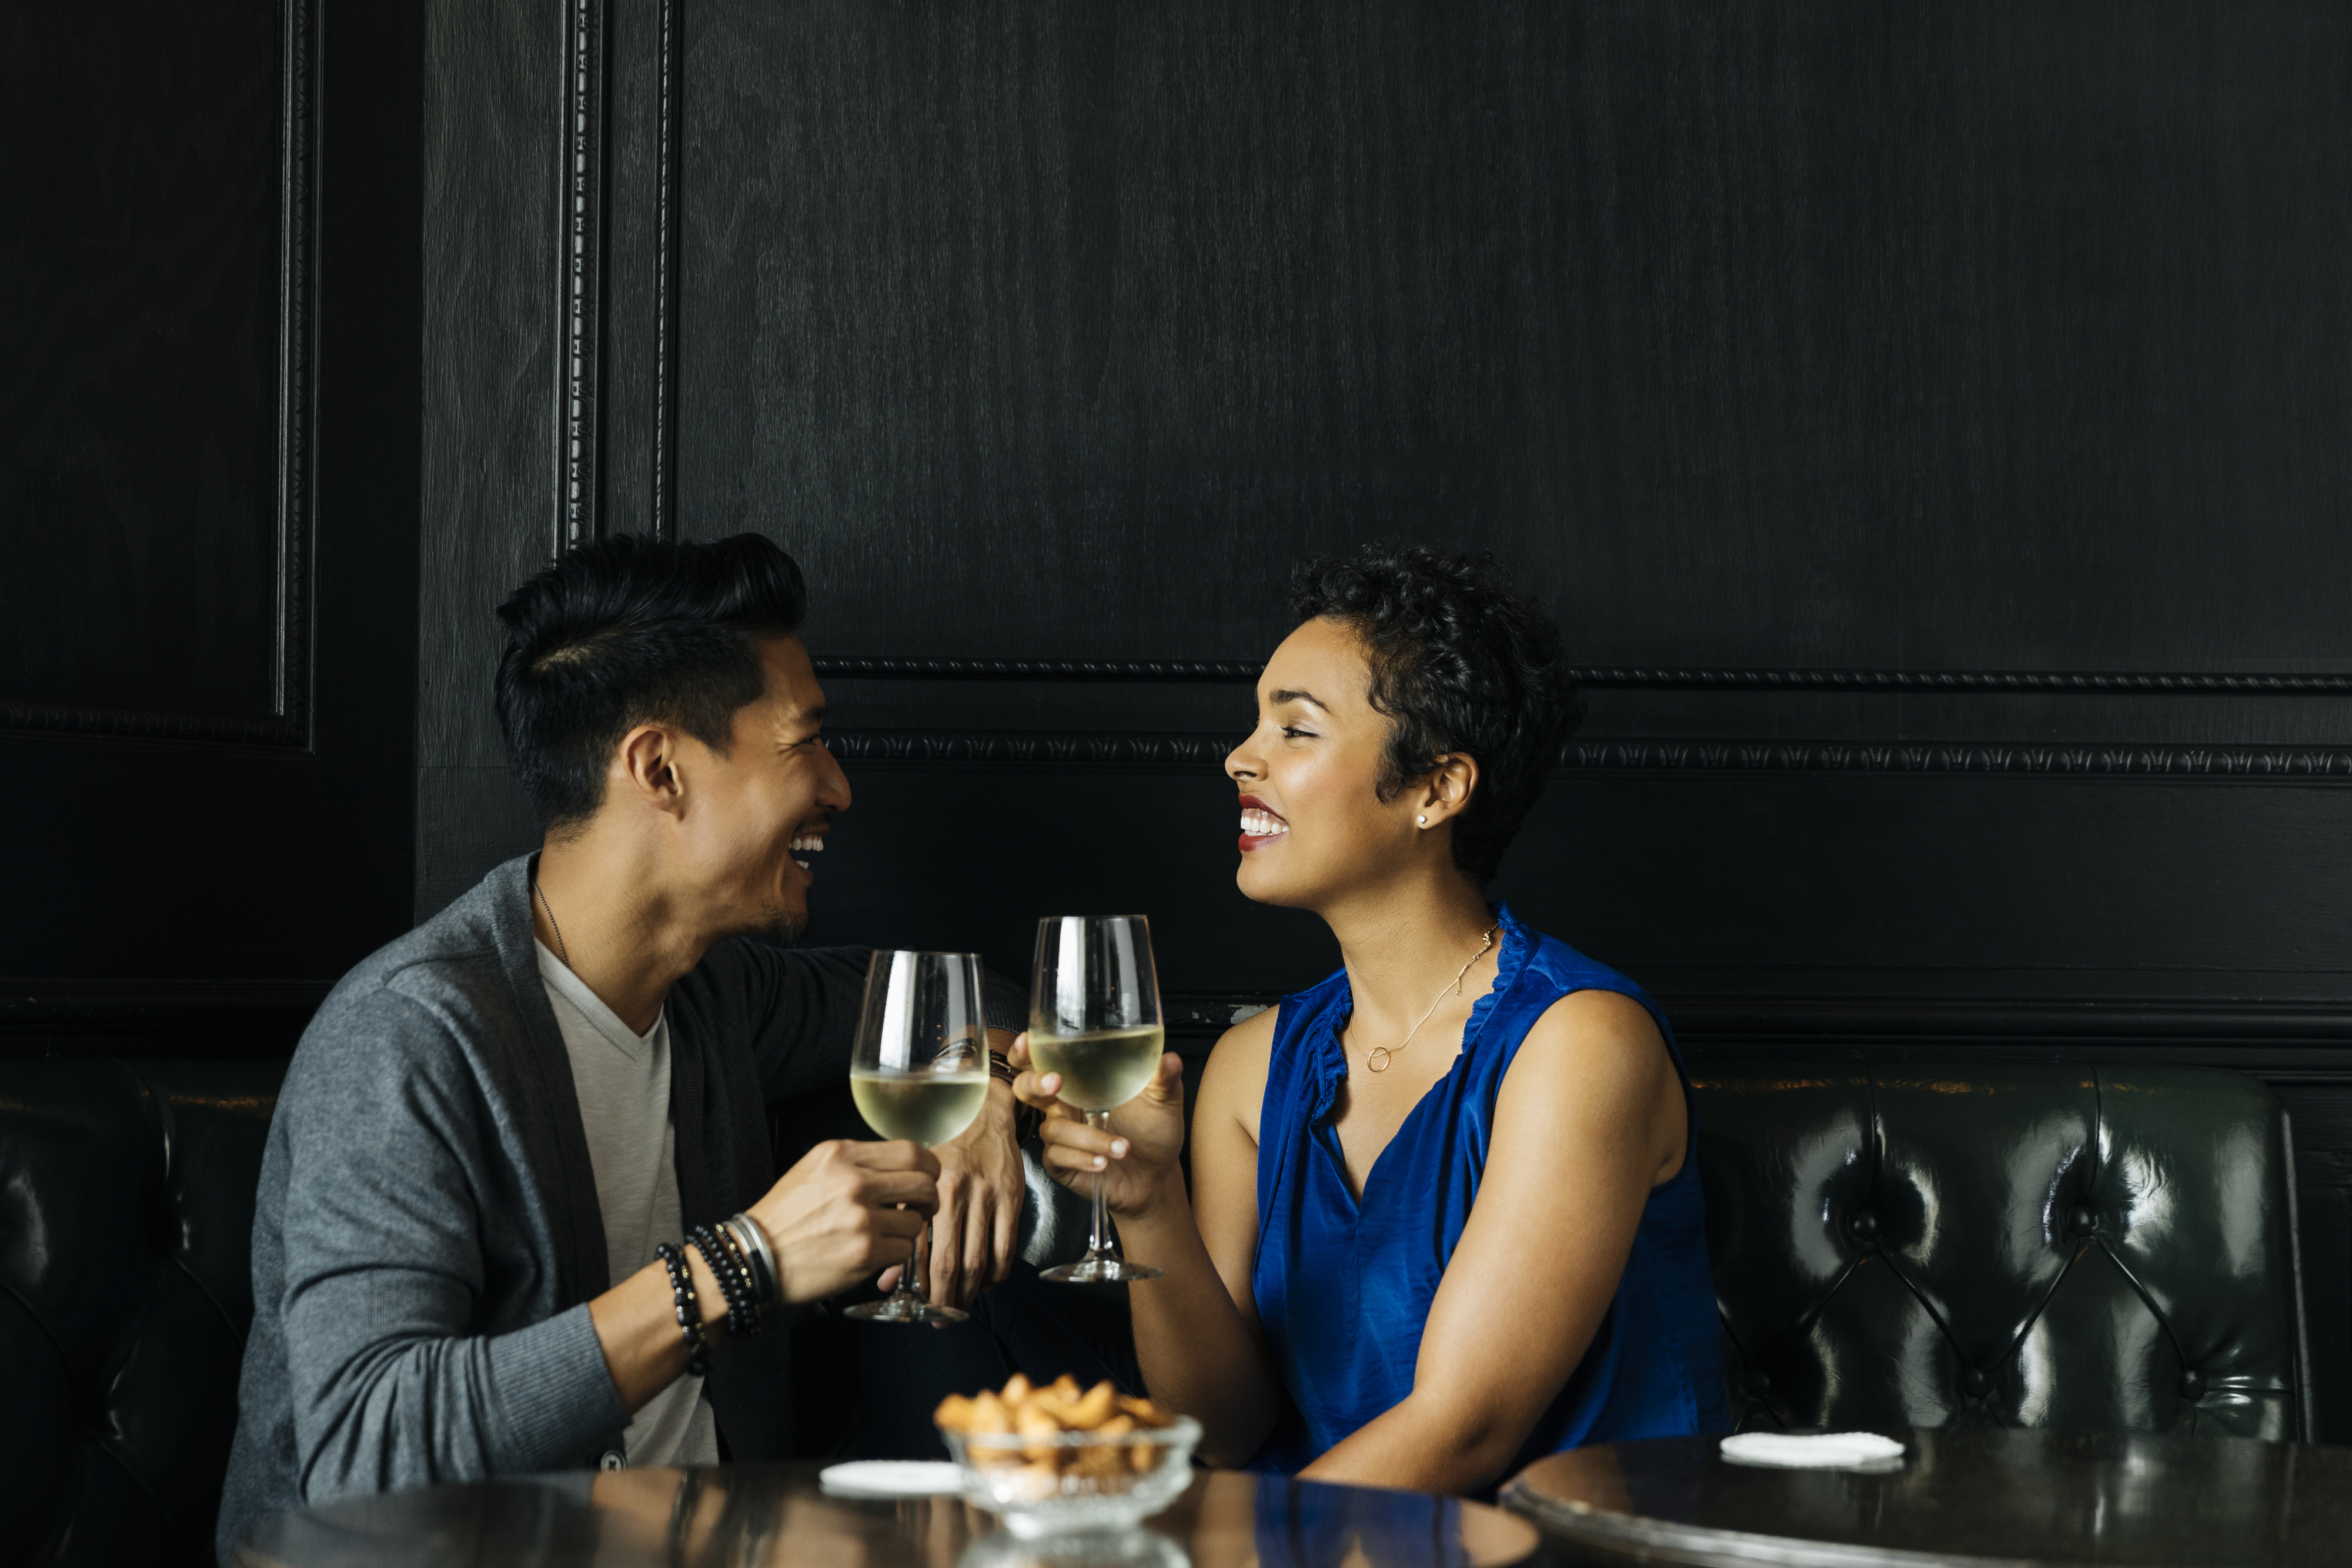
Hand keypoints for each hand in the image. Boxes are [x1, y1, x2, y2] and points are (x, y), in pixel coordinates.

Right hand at [746, 1138, 937, 1303]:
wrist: (754, 1258)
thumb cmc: (784, 1216)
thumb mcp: (814, 1168)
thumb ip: (857, 1162)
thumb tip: (902, 1167)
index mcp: (842, 1154)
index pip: (911, 1152)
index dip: (928, 1167)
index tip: (926, 1177)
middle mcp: (854, 1181)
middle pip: (924, 1183)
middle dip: (928, 1198)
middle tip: (921, 1208)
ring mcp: (861, 1218)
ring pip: (916, 1220)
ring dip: (908, 1230)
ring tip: (887, 1234)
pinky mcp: (864, 1252)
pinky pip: (904, 1250)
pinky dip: (895, 1254)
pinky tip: (875, 1253)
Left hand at [916, 1077, 1023, 1308]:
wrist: (981, 1109)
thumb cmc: (941, 1143)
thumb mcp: (912, 1179)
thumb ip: (900, 1227)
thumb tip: (888, 1281)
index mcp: (927, 1190)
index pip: (921, 1252)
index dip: (921, 1288)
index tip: (921, 1309)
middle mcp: (957, 1193)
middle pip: (952, 1263)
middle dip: (946, 1298)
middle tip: (942, 1317)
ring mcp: (988, 1196)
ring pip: (981, 1260)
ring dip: (972, 1291)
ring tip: (963, 1304)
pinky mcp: (1012, 1196)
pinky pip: (1007, 1246)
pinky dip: (998, 1272)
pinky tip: (989, 1282)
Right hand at [1011, 1031, 1186, 1217]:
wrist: (1156, 1173)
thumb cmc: (1153, 1130)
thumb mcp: (1163, 1100)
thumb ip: (1163, 1078)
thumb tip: (1170, 1058)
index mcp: (1080, 1082)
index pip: (1042, 1059)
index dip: (1027, 1050)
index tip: (1029, 1041)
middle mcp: (1064, 1105)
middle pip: (1025, 1088)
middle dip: (1034, 1082)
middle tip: (1055, 1082)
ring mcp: (1061, 1135)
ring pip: (1053, 1128)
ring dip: (1089, 1137)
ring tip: (1123, 1147)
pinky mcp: (1061, 1163)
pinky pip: (1058, 1157)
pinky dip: (1082, 1158)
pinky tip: (1104, 1162)